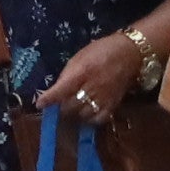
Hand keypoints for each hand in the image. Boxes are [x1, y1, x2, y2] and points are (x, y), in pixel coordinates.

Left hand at [34, 32, 151, 127]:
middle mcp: (92, 87)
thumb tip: (57, 90)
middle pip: (70, 106)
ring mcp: (103, 98)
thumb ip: (68, 74)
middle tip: (57, 106)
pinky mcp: (113, 105)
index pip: (61, 90)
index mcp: (82, 72)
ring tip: (71, 109)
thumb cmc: (101, 51)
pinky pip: (99, 119)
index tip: (39, 104)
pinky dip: (90, 119)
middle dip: (60, 108)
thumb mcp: (80, 57)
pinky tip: (86, 114)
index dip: (49, 99)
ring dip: (74, 114)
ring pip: (82, 115)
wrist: (129, 53)